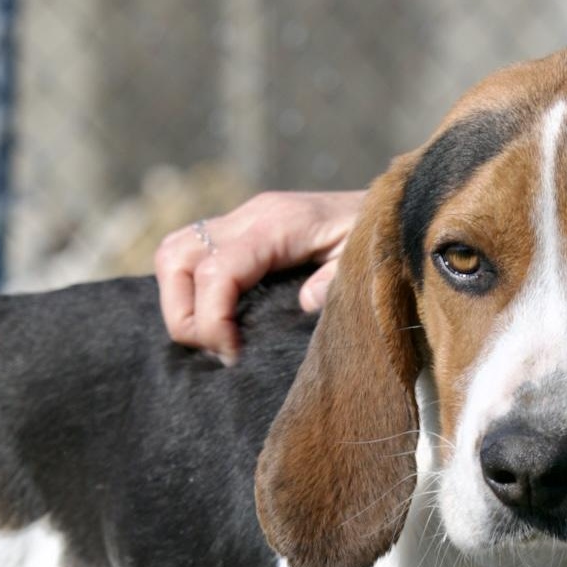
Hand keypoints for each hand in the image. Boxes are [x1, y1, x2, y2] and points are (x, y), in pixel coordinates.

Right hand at [154, 190, 363, 361]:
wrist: (393, 209)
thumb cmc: (381, 240)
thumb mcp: (366, 264)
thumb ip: (335, 282)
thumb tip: (303, 304)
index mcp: (277, 224)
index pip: (216, 272)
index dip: (213, 322)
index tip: (233, 356)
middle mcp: (249, 216)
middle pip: (176, 257)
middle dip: (184, 315)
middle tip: (219, 350)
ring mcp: (240, 221)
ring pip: (173, 254)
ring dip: (179, 303)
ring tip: (215, 338)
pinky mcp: (238, 233)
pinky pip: (189, 258)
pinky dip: (190, 294)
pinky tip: (220, 323)